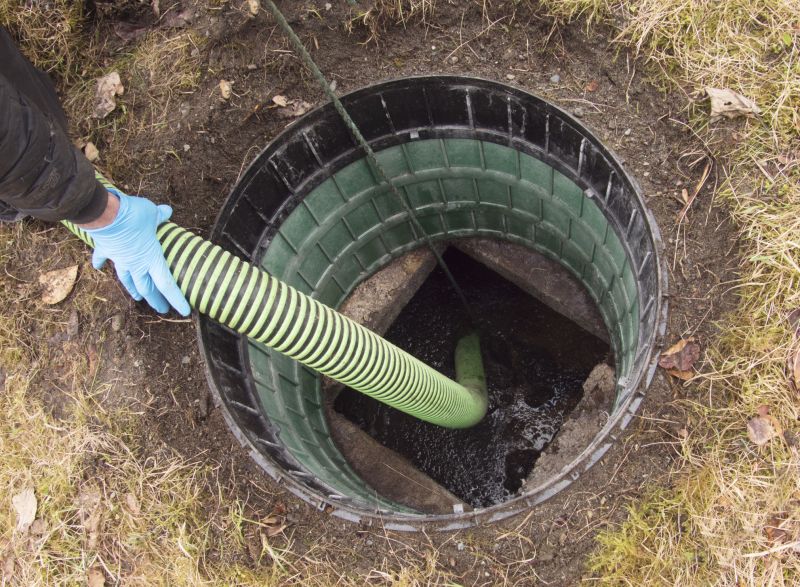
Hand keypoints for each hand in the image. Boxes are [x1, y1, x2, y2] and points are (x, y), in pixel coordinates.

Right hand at [81, 188, 190, 315]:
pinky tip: (98, 267)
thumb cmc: (133, 216)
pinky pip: (103, 259)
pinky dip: (100, 263)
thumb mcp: (152, 214)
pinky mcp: (105, 250)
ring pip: (128, 280)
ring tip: (138, 298)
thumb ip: (160, 216)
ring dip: (133, 289)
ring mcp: (119, 259)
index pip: (167, 285)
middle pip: (147, 288)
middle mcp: (136, 264)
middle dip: (156, 300)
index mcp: (152, 259)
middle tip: (162, 309)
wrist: (104, 213)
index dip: (177, 299)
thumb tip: (167, 211)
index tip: (184, 311)